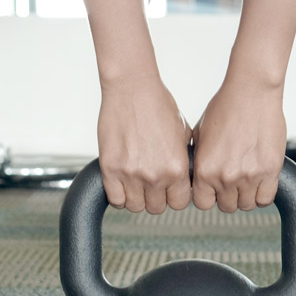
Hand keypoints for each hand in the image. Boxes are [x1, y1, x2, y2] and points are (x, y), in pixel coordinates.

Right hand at [98, 72, 191, 213]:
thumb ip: (184, 160)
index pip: (179, 203)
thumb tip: (185, 178)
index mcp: (177, 168)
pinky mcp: (110, 169)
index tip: (169, 190)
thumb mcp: (183, 134)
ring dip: (136, 198)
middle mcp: (155, 175)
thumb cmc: (158, 105)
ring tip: (135, 183)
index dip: (174, 197)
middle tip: (150, 183)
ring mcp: (131, 174)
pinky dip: (118, 195)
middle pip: (156, 208)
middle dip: (155, 197)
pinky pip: (115, 199)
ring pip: (134, 207)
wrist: (132, 88)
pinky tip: (121, 183)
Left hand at [192, 73, 286, 211]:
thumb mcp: (200, 134)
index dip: (209, 197)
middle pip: (226, 206)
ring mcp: (249, 176)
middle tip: (233, 180)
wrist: (251, 92)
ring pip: (246, 205)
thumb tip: (196, 175)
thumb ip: (199, 160)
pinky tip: (260, 180)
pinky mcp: (271, 171)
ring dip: (246, 195)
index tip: (214, 189)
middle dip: (228, 196)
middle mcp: (225, 177)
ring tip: (247, 178)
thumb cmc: (225, 107)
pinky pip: (266, 198)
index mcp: (205, 170)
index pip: (203, 203)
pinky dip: (263, 193)